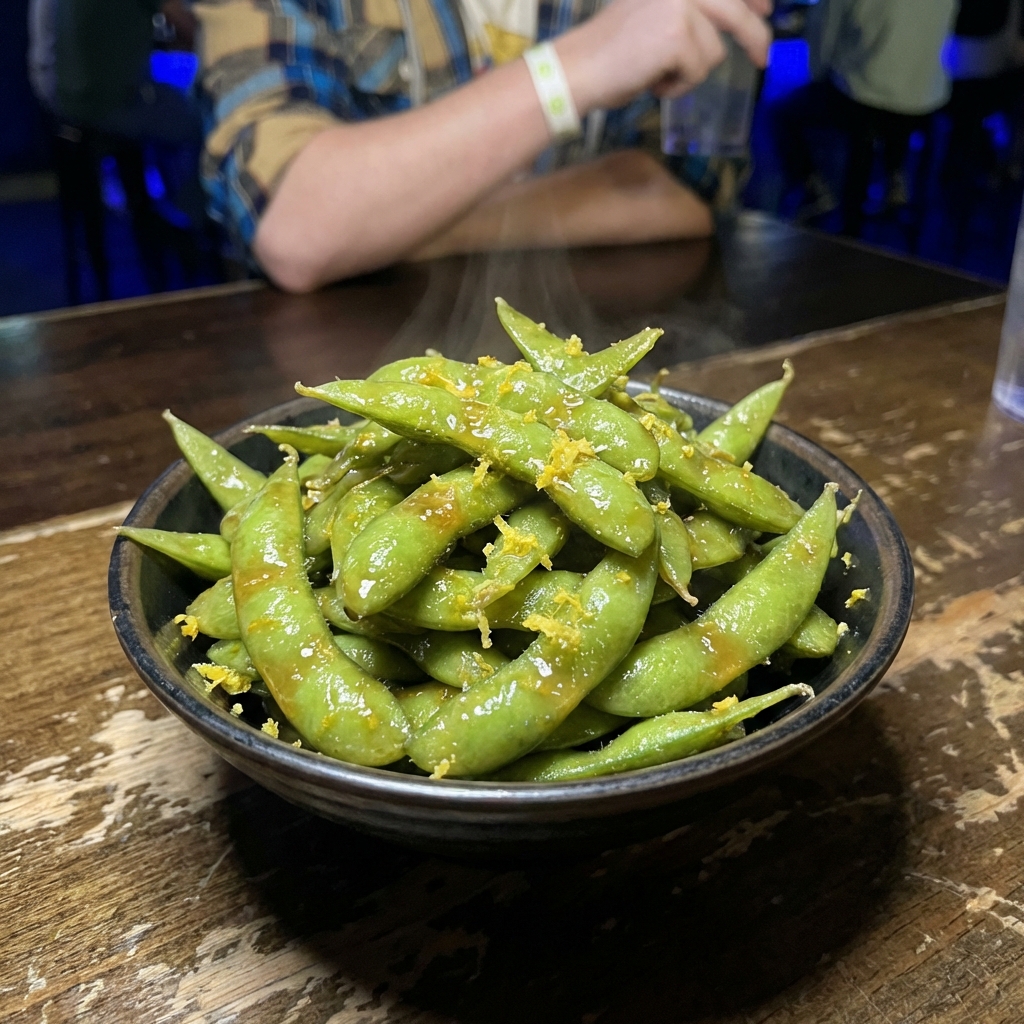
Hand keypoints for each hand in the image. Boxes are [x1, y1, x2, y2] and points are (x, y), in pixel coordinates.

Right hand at [556, 0, 771, 112]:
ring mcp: (681, 5)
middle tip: (765, 59)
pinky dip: (678, 86)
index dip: (752, 0)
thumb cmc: (609, 54)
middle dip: (756, 37)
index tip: (767, 9)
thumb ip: (687, 15)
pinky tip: (653, 82)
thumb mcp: (653, 20)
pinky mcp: (678, 34)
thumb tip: (728, 24)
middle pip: (735, 12)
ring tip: (657, 74)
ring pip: (713, 52)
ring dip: (690, 73)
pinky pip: (697, 71)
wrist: (578, 68)